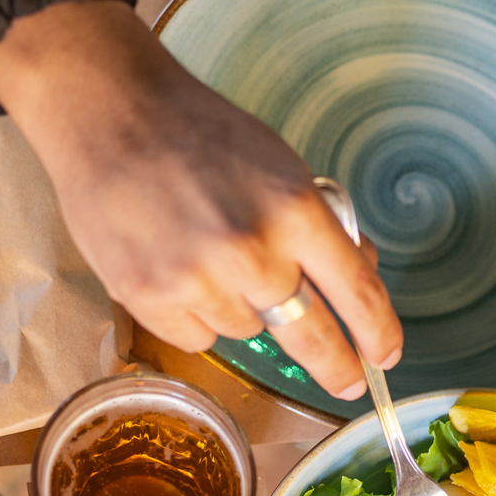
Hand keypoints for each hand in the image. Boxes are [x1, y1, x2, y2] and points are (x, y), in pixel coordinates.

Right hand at [0, 1, 400, 400]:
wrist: (110, 112)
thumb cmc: (201, 135)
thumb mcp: (282, 166)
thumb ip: (322, 227)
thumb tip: (360, 278)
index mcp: (295, 212)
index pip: (358, 293)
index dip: (378, 334)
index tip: (386, 356)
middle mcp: (252, 253)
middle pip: (314, 339)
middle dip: (337, 368)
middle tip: (347, 382)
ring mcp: (199, 281)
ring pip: (248, 332)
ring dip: (242, 309)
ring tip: (206, 252)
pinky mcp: (150, 299)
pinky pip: (199, 337)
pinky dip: (195, 314)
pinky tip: (175, 266)